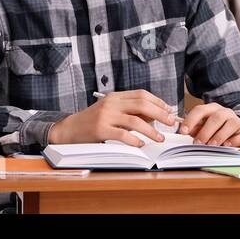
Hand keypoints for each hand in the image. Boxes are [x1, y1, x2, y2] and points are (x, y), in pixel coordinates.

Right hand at [48, 90, 176, 146]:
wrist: (69, 129)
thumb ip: (129, 110)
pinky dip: (134, 140)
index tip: (168, 109)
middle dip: (160, 114)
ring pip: (135, 121)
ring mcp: (105, 116)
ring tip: (160, 138)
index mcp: (115, 96)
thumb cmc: (93, 120)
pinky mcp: (100, 130)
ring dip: (151, 130)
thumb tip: (154, 115)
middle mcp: (111, 103)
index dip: (157, 101)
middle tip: (171, 122)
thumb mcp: (111, 110)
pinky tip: (141, 144)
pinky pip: (122, 135)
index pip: (141, 94)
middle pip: (142, 105)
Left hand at [179, 103, 239, 147]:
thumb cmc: (219, 129)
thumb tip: (186, 131)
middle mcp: (225, 112)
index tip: (183, 131)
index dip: (191, 120)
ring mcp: (237, 120)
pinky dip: (233, 141)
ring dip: (219, 136)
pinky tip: (227, 145)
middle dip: (205, 131)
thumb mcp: (206, 127)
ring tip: (211, 145)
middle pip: (216, 117)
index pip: (200, 110)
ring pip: (229, 124)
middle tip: (197, 143)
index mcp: (212, 109)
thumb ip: (196, 129)